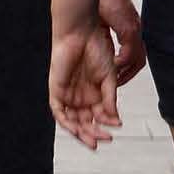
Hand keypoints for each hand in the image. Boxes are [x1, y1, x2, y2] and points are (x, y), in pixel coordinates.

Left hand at [48, 26, 124, 147]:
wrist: (82, 33)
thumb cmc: (96, 50)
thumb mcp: (109, 78)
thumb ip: (110, 99)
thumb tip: (115, 119)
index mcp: (94, 94)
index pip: (98, 117)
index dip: (107, 125)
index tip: (117, 127)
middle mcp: (80, 97)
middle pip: (85, 123)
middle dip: (94, 133)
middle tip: (105, 140)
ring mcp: (68, 94)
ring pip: (73, 121)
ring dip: (82, 133)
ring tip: (92, 141)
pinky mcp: (56, 90)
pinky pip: (59, 112)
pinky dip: (66, 122)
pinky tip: (76, 129)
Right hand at [96, 0, 144, 82]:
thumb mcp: (103, 17)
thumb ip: (106, 29)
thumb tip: (99, 39)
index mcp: (129, 28)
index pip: (133, 53)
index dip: (125, 67)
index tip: (114, 76)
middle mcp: (135, 30)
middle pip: (139, 60)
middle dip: (128, 74)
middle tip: (115, 83)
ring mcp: (134, 29)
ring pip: (137, 59)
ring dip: (127, 72)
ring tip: (113, 79)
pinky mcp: (129, 29)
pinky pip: (130, 52)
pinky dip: (121, 62)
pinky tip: (110, 65)